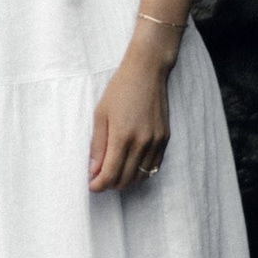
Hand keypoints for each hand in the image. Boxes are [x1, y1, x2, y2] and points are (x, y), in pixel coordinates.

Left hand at [90, 48, 171, 191]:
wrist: (147, 72)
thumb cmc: (120, 90)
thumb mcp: (100, 115)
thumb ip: (97, 145)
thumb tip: (94, 170)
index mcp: (122, 136)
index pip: (110, 174)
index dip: (99, 185)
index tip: (92, 185)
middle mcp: (142, 143)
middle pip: (125, 180)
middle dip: (110, 184)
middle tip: (99, 179)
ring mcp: (156, 142)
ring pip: (141, 176)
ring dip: (126, 180)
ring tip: (114, 172)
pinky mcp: (165, 139)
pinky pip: (154, 167)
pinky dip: (141, 172)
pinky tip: (130, 166)